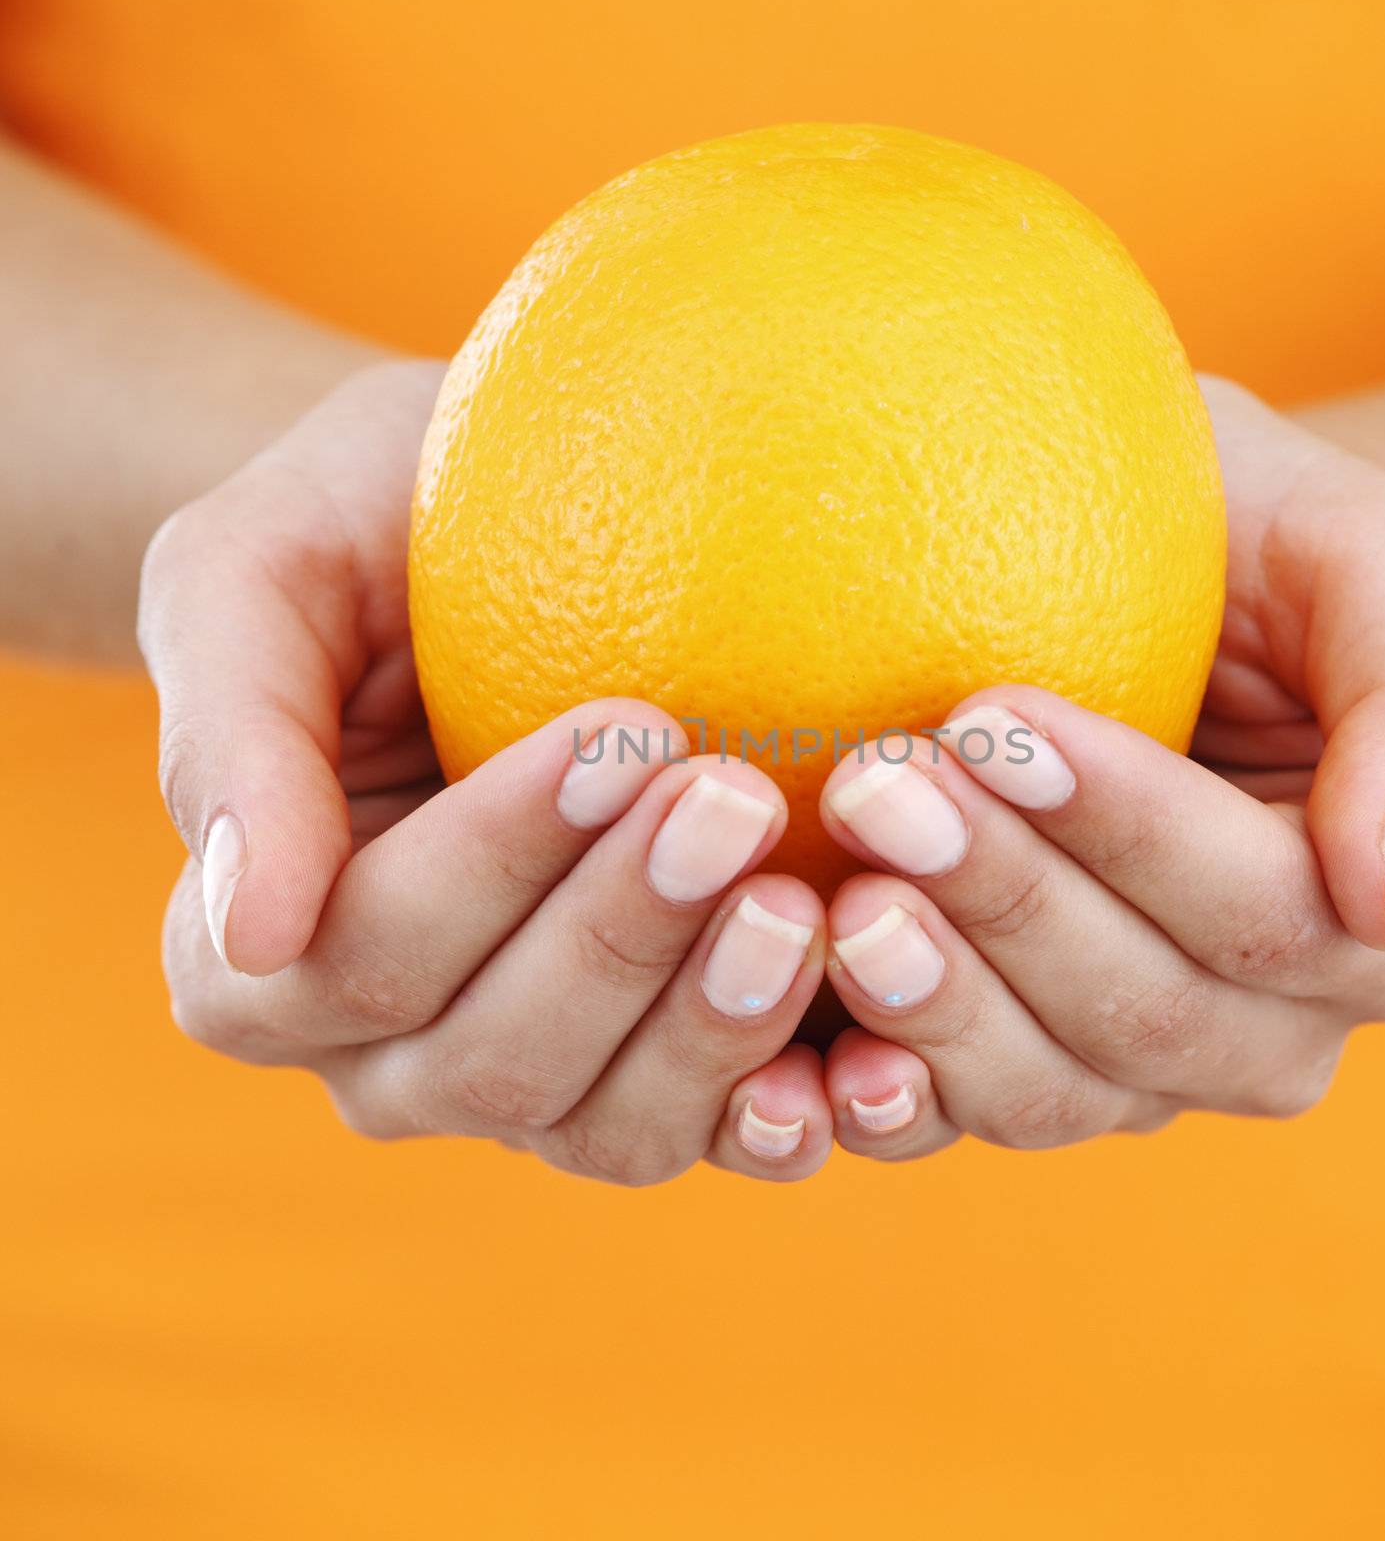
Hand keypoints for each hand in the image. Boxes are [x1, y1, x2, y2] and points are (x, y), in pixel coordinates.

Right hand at [139, 362, 836, 1183]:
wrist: (476, 544)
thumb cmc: (354, 539)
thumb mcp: (250, 576)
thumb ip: (230, 741)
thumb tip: (252, 928)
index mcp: (261, 957)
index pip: (363, 951)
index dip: (489, 863)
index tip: (612, 738)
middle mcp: (389, 1051)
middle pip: (493, 1061)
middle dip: (617, 937)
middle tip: (732, 800)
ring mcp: (534, 1077)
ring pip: (609, 1126)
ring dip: (710, 1027)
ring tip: (805, 905)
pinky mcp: (660, 1066)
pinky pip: (719, 1132)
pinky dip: (786, 1109)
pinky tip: (867, 1052)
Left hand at [807, 377, 1384, 1159]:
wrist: (1169, 585)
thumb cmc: (1271, 549)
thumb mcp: (1374, 563)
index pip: (1268, 914)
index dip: (1132, 834)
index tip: (995, 720)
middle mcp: (1272, 1025)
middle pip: (1146, 1014)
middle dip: (1004, 900)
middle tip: (873, 782)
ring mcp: (1138, 1065)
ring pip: (1048, 1090)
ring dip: (932, 1002)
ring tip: (830, 896)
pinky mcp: (1015, 1063)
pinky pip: (950, 1122)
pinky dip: (874, 1100)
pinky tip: (796, 1057)